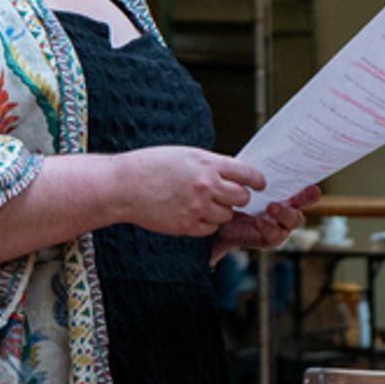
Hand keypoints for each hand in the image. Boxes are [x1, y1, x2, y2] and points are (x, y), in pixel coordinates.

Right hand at [119, 146, 266, 236]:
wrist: (124, 186)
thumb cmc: (151, 165)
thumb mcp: (185, 155)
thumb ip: (210, 164)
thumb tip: (231, 174)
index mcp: (208, 164)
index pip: (247, 174)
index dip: (256, 180)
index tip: (259, 184)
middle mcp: (206, 185)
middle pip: (241, 197)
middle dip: (238, 197)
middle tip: (230, 195)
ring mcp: (197, 207)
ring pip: (227, 215)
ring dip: (221, 211)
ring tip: (205, 204)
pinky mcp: (187, 225)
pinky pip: (210, 228)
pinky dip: (207, 223)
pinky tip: (194, 214)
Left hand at [211, 185, 321, 261]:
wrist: (219, 217)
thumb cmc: (236, 196)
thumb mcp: (247, 182)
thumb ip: (258, 174)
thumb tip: (267, 155)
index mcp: (285, 195)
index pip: (302, 190)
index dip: (310, 190)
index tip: (314, 186)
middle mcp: (287, 211)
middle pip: (303, 204)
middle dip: (306, 199)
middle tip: (309, 192)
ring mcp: (280, 226)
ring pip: (293, 222)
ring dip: (284, 214)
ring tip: (272, 207)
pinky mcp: (268, 238)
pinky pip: (274, 236)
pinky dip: (268, 227)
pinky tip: (258, 221)